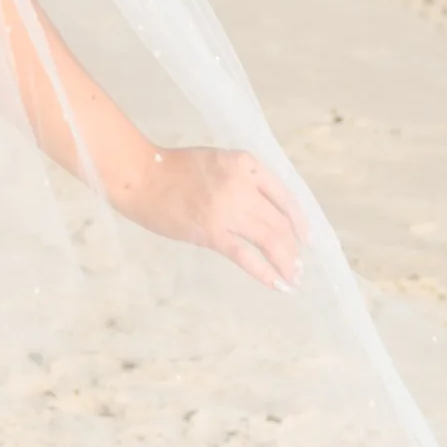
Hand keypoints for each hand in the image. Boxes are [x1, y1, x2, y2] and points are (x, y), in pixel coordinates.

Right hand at [123, 143, 303, 289]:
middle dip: (293, 248)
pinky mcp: (212, 232)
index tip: (306, 239)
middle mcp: (243, 185)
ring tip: (292, 278)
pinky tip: (277, 284)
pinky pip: (246, 256)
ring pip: (270, 240)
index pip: (285, 197)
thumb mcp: (217, 162)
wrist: (140, 176)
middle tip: (297, 266)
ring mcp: (228, 209)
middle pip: (280, 222)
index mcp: (246, 164)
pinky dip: (265, 273)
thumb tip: (264, 211)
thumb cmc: (173, 169)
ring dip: (286, 262)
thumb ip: (242, 179)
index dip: (300, 222)